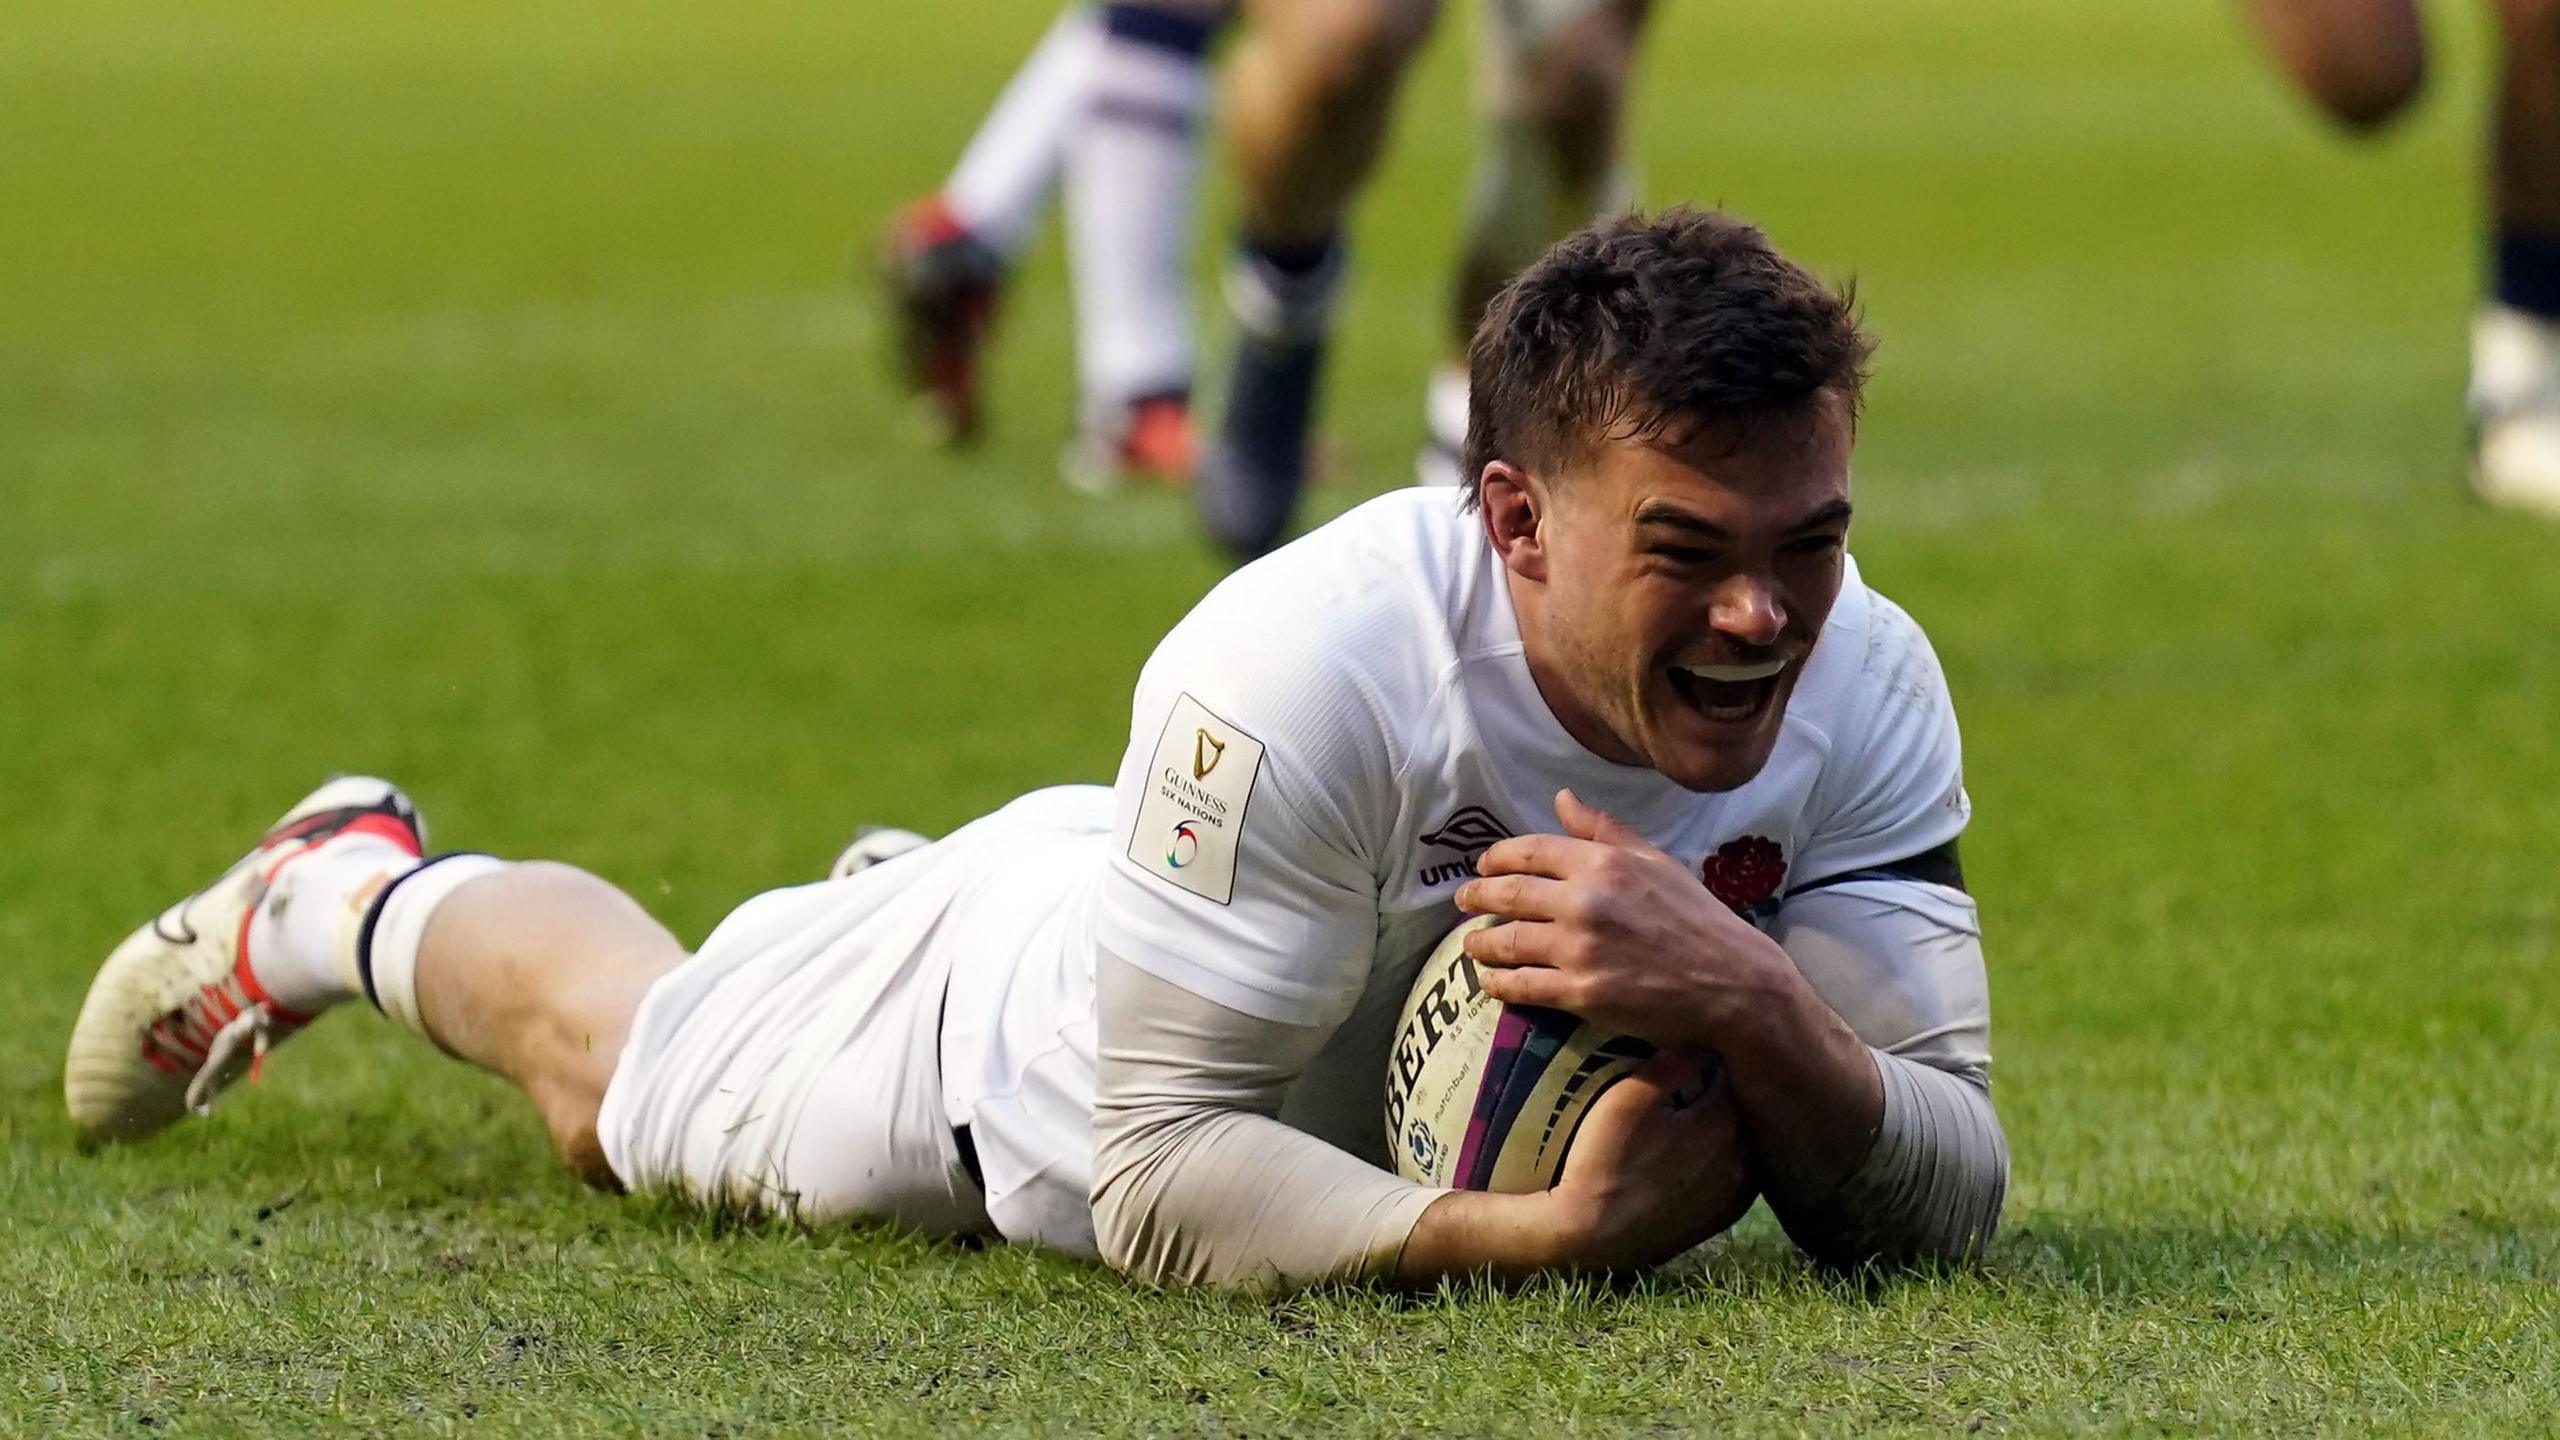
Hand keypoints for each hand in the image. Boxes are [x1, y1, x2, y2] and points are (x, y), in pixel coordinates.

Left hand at [1453, 788, 1791, 1050]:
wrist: (1731, 981)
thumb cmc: (1695, 917)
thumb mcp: (1654, 860)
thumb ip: (1603, 829)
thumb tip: (1561, 797)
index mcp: (1603, 863)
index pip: (1529, 851)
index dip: (1496, 858)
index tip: (1482, 865)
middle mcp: (1585, 901)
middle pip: (1508, 894)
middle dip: (1476, 897)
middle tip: (1462, 902)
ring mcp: (1580, 949)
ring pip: (1507, 941)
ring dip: (1480, 943)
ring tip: (1471, 946)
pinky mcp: (1581, 993)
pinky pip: (1522, 985)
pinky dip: (1499, 984)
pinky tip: (1491, 983)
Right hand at [1545, 1051, 1755, 1271]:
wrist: (1592, 1240)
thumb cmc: (1602, 1162)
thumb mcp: (1627, 1099)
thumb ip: (1669, 1063)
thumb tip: (1701, 1037)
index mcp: (1723, 1123)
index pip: (1732, 1070)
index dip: (1713, 1051)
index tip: (1697, 1038)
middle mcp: (1742, 1159)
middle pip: (1743, 1105)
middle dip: (1724, 1086)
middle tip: (1695, 1071)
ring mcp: (1737, 1193)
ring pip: (1743, 1138)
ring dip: (1726, 1121)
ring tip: (1694, 1108)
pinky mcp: (1726, 1217)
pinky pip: (1736, 1171)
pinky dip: (1725, 1154)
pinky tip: (1697, 1149)